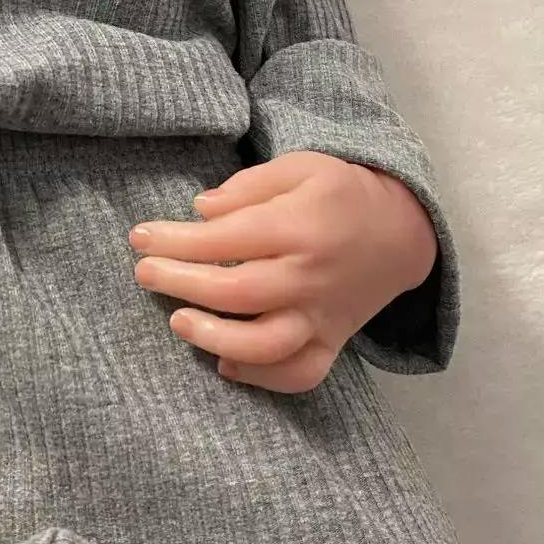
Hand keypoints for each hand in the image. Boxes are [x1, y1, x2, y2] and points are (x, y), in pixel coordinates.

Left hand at [128, 150, 436, 392]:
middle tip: (144, 274)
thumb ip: (249, 186)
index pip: (227, 238)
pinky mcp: (332, 343)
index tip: (139, 238)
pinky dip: (261, 377)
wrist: (404, 233)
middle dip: (181, 283)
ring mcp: (322, 316)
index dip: (176, 240)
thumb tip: (200, 210)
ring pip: (267, 343)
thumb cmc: (341, 194)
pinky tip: (224, 363)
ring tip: (178, 322)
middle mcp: (310, 276)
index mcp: (300, 226)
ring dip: (216, 338)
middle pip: (237, 291)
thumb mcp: (302, 166)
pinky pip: (298, 373)